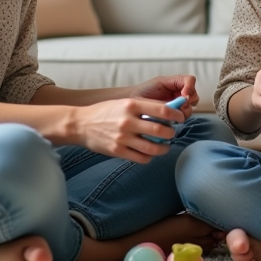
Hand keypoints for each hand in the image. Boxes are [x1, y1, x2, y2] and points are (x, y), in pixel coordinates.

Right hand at [71, 98, 185, 163]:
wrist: (80, 124)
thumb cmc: (105, 112)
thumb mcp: (124, 103)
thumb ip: (144, 107)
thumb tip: (168, 112)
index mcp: (131, 105)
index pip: (162, 109)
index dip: (176, 115)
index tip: (180, 118)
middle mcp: (128, 121)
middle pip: (160, 130)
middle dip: (171, 133)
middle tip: (171, 133)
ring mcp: (123, 137)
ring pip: (153, 147)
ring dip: (163, 148)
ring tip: (164, 146)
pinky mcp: (118, 151)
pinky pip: (141, 158)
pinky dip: (150, 157)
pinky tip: (150, 153)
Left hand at [130, 74, 197, 115]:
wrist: (131, 106)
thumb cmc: (142, 92)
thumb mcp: (157, 85)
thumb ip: (171, 87)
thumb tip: (183, 98)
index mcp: (174, 83)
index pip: (190, 80)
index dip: (190, 87)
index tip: (184, 96)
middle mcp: (178, 93)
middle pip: (194, 95)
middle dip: (188, 102)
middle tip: (180, 107)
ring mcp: (177, 105)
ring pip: (189, 108)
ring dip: (183, 112)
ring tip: (172, 115)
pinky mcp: (173, 116)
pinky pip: (182, 117)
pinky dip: (178, 119)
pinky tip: (170, 120)